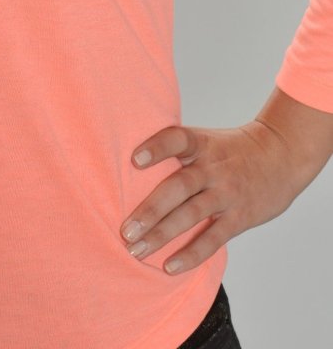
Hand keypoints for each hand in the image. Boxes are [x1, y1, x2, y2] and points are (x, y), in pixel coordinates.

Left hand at [119, 120, 310, 274]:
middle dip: (150, 210)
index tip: (135, 160)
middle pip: (179, 186)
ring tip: (136, 250)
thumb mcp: (206, 139)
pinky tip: (169, 266)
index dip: (156, 148)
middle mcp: (213, 167)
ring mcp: (227, 193)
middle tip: (125, 230)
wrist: (280, 155)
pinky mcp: (240, 217)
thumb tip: (129, 165)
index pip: (177, 139)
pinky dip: (191, 254)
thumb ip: (177, 151)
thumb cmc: (230, 150)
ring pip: (191, 215)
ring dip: (162, 235)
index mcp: (201, 144)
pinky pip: (213, 238)